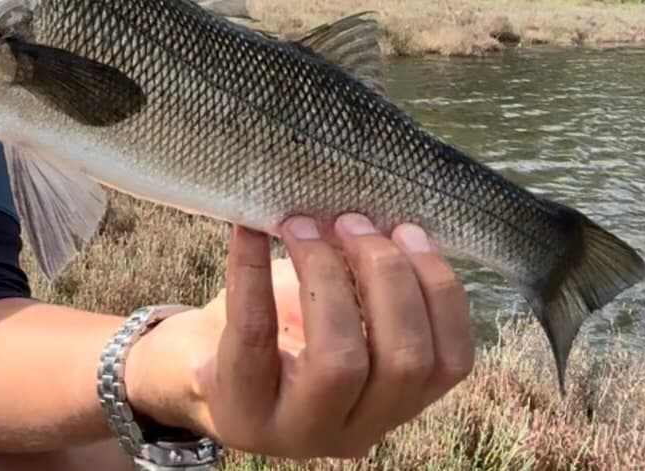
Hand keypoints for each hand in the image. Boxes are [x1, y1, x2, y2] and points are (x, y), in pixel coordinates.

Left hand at [133, 214, 475, 459]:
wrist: (194, 367)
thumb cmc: (280, 329)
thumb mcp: (341, 313)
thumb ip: (374, 282)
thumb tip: (391, 213)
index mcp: (395, 405)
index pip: (450, 362)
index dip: (439, 290)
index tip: (409, 228)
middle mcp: (356, 430)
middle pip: (403, 360)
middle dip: (386, 275)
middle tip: (351, 220)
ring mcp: (298, 432)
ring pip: (342, 361)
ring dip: (328, 275)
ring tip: (303, 226)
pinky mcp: (241, 411)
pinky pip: (255, 336)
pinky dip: (253, 272)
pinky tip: (249, 230)